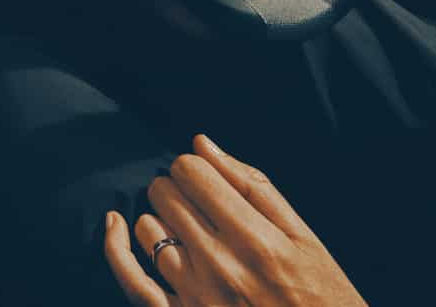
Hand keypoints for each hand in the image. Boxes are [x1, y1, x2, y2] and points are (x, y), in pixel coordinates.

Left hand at [101, 135, 367, 306]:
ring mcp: (195, 295)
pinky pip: (131, 278)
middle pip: (166, 194)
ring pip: (148, 228)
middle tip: (198, 202)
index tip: (205, 179)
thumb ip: (253, 186)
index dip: (194, 168)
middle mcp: (220, 265)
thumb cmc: (320, 292)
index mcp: (255, 239)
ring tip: (187, 229)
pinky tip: (115, 223)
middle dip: (177, 188)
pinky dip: (116, 246)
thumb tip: (202, 143)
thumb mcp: (303, 236)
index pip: (192, 173)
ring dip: (161, 219)